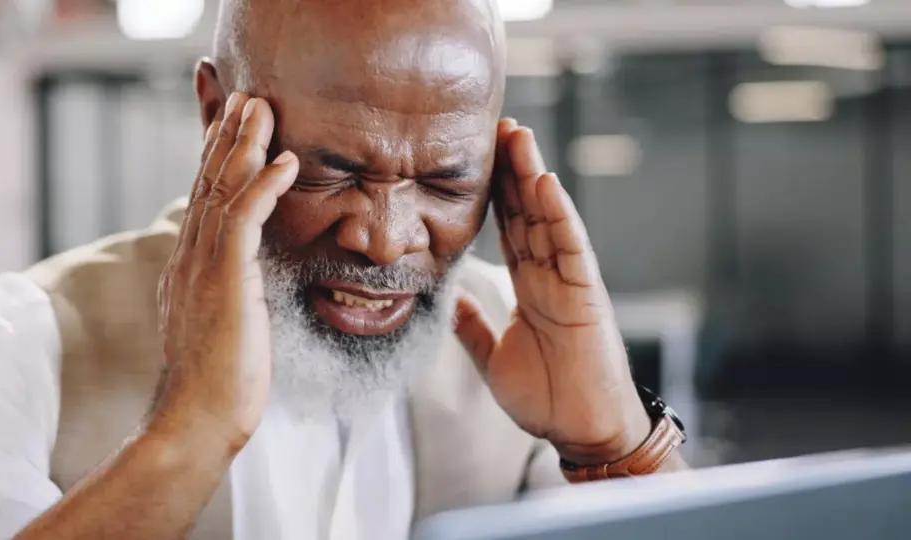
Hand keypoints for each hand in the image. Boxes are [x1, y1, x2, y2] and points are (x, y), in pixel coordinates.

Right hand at [153, 94, 297, 452]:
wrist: (196, 422)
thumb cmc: (218, 384)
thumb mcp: (220, 326)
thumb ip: (225, 294)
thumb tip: (239, 283)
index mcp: (190, 267)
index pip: (204, 200)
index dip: (216, 159)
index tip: (230, 127)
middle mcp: (190, 257)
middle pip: (208, 182)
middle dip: (226, 135)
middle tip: (243, 96)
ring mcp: (202, 266)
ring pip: (222, 189)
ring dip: (244, 144)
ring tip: (262, 106)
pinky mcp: (224, 278)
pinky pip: (244, 218)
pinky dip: (264, 185)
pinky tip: (285, 161)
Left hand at [454, 119, 651, 464]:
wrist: (580, 431)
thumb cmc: (545, 396)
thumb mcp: (492, 354)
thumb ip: (471, 323)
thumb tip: (443, 297)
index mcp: (528, 286)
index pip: (507, 228)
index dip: (493, 193)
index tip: (474, 158)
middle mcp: (549, 275)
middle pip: (526, 211)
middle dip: (511, 169)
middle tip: (495, 126)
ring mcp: (569, 280)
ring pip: (548, 217)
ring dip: (532, 175)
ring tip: (517, 136)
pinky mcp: (587, 293)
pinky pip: (572, 247)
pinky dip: (559, 214)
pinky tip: (546, 182)